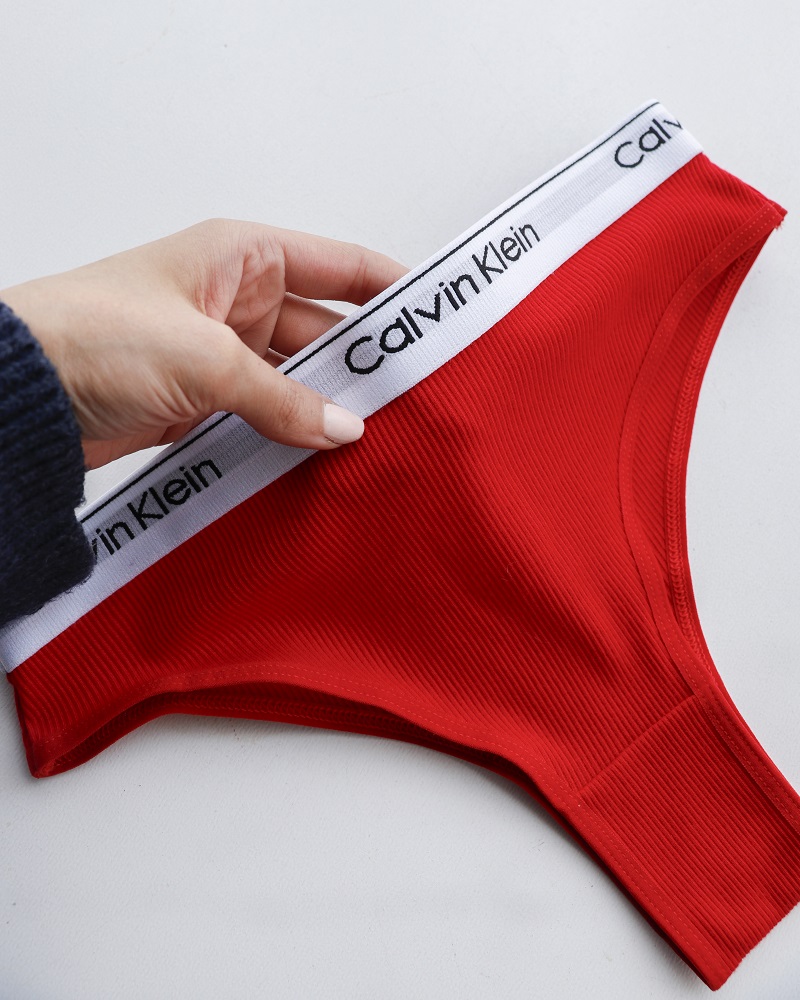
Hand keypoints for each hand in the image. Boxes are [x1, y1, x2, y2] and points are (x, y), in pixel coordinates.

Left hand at [1, 218, 407, 468]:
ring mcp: (218, 353)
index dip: (390, 288)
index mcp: (241, 256)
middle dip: (363, 364)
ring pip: (295, 380)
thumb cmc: (92, 334)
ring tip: (377, 438)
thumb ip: (284, 398)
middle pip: (323, 330)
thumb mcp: (205, 359)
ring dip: (325, 408)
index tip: (436, 318)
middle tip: (414, 399)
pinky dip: (288, 436)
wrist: (18, 395)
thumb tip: (344, 429)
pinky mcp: (200, 401)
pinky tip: (322, 458)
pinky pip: (263, 416)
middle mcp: (235, 299)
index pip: (339, 265)